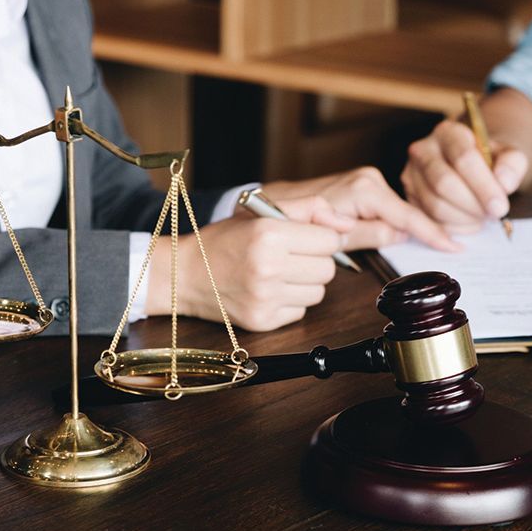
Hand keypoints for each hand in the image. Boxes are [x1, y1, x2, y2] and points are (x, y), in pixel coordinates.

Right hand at [166, 195, 351, 331]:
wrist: (185, 274)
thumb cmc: (225, 240)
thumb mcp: (261, 211)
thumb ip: (309, 209)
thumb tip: (347, 226)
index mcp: (269, 235)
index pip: (330, 242)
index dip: (320, 238)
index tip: (303, 238)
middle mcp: (268, 268)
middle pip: (328, 270)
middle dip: (314, 261)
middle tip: (289, 256)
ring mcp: (265, 298)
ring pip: (318, 293)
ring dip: (305, 283)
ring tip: (278, 274)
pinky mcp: (263, 321)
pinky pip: (301, 311)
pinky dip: (290, 302)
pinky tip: (268, 291)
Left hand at [259, 166, 458, 250]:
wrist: (271, 206)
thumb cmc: (293, 220)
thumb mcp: (332, 237)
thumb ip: (368, 234)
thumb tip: (400, 236)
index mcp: (363, 189)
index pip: (406, 215)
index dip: (431, 232)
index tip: (453, 246)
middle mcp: (368, 180)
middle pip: (407, 213)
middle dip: (427, 230)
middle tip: (453, 248)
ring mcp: (366, 182)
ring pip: (399, 212)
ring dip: (414, 228)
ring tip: (442, 243)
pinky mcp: (363, 188)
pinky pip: (389, 208)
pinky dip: (401, 222)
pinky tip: (420, 234)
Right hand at [402, 120, 528, 232]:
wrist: (470, 165)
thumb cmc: (489, 161)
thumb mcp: (508, 155)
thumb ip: (513, 164)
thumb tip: (504, 184)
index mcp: (448, 132)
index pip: (463, 157)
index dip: (483, 186)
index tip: (500, 207)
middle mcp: (423, 150)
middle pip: (444, 183)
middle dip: (472, 205)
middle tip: (492, 215)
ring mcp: (411, 175)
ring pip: (435, 205)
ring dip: (464, 219)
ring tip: (482, 217)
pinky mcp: (409, 197)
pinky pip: (429, 220)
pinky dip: (453, 227)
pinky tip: (469, 221)